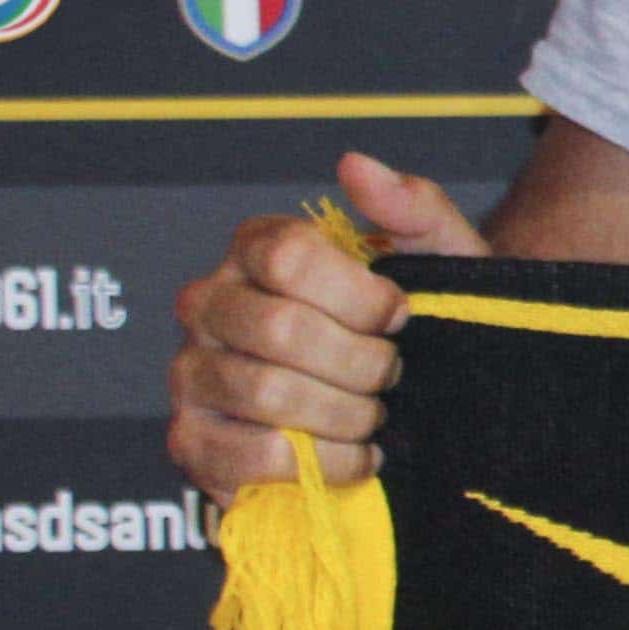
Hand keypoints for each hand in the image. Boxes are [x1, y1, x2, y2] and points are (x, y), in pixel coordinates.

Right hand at [167, 151, 485, 492]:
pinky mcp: (192, 442)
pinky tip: (352, 456)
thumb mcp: (438, 257)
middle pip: (280, 329)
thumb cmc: (417, 323)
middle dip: (361, 362)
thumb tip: (356, 166)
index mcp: (257, 248)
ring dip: (345, 414)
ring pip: (267, 393)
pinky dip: (319, 463)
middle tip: (391, 374)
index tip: (399, 316)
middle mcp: (208, 303)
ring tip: (373, 415)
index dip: (360, 295)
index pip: (290, 257)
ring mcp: (190, 373)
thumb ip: (410, 206)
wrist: (417, 401)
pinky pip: (247, 457)